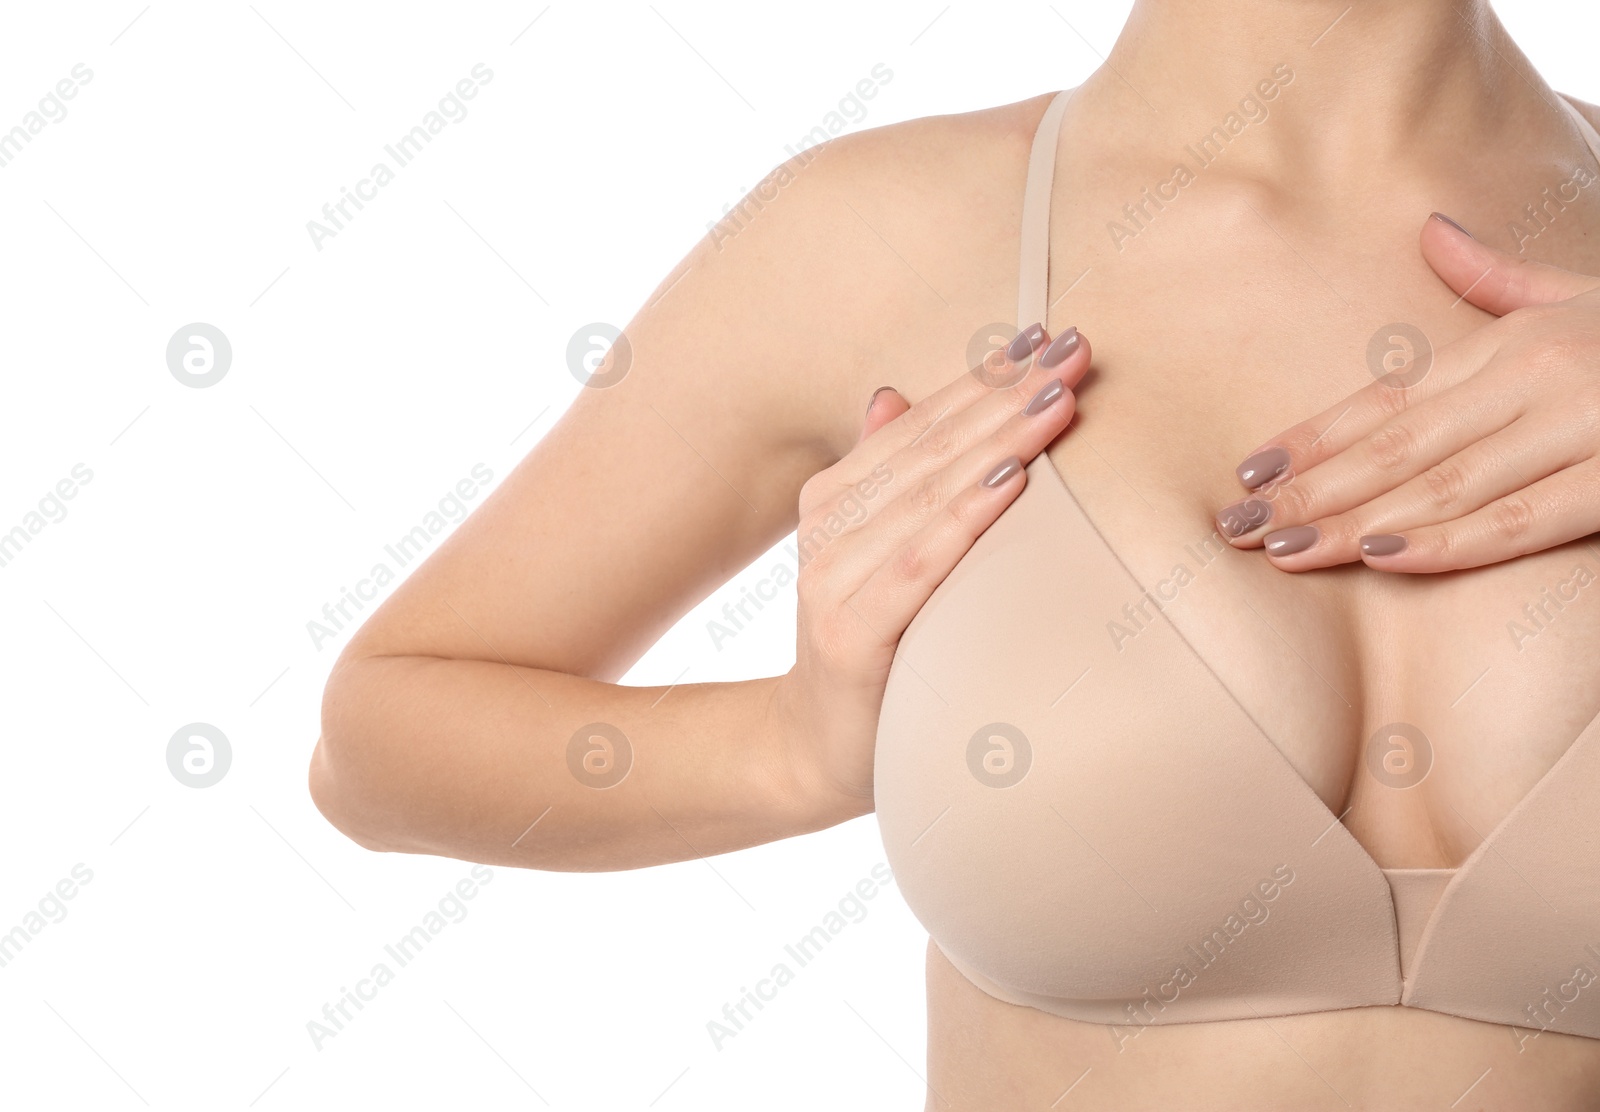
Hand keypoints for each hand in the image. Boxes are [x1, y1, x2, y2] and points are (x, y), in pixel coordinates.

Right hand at [769, 324, 1089, 800]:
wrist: (820, 749)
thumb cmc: (876, 647)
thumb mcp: (877, 555)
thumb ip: (887, 478)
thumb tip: (891, 392)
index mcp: (834, 498)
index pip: (920, 424)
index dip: (982, 377)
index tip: (1047, 337)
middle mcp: (826, 529)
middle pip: (930, 449)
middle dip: (1006, 395)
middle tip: (1075, 350)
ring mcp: (832, 582)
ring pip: (928, 494)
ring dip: (998, 440)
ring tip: (1058, 397)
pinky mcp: (850, 635)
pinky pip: (920, 564)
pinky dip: (967, 518)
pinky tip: (1015, 481)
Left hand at [1213, 212, 1599, 572]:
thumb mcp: (1584, 298)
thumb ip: (1502, 282)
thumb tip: (1432, 232)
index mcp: (1517, 342)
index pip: (1390, 399)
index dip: (1314, 437)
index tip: (1247, 471)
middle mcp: (1538, 376)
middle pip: (1397, 446)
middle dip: (1310, 490)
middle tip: (1235, 527)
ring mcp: (1583, 426)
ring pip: (1443, 485)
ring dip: (1355, 521)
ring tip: (1283, 549)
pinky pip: (1524, 519)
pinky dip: (1450, 541)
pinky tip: (1385, 557)